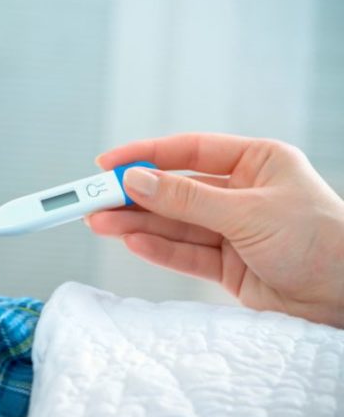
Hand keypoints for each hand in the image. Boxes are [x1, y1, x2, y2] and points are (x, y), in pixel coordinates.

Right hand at [86, 133, 343, 327]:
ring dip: (138, 224)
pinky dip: (158, 249)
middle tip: (94, 200)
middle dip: (135, 196)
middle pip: (175, 191)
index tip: (108, 165)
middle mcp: (242, 194)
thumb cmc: (322, 242)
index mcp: (257, 162)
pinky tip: (131, 241)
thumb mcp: (248, 212)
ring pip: (175, 224)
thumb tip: (138, 181)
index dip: (146, 156)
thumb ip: (188, 199)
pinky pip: (186, 253)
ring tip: (99, 223)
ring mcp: (233, 231)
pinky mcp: (229, 265)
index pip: (190, 151)